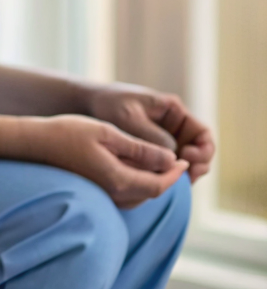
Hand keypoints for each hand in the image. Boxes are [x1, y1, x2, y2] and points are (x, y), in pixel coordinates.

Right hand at [23, 114, 187, 207]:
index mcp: (118, 179)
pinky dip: (138, 184)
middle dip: (168, 178)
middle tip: (177, 160)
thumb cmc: (66, 133)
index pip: (160, 184)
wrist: (32, 144)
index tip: (184, 158)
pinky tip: (135, 168)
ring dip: (153, 182)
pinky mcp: (95, 194)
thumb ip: (140, 149)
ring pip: (140, 196)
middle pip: (152, 193)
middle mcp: (113, 195)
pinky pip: (126, 195)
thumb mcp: (107, 133)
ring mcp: (103, 197)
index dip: (176, 174)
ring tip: (160, 163)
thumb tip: (170, 158)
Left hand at [89, 83, 215, 181]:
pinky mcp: (150, 153)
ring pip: (182, 164)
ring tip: (172, 183)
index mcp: (173, 112)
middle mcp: (172, 128)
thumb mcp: (130, 117)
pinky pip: (165, 168)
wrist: (84, 104)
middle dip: (196, 167)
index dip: (203, 150)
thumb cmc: (107, 104)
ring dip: (182, 175)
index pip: (202, 133)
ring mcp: (163, 142)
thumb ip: (152, 137)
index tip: (189, 158)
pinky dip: (166, 177)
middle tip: (186, 177)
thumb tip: (173, 159)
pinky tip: (158, 184)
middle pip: (198, 153)